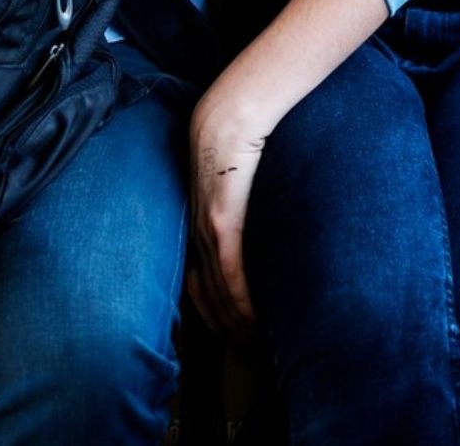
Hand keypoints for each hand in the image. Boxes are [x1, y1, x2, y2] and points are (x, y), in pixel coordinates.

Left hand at [185, 90, 268, 336]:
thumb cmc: (240, 135)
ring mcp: (207, 229)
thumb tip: (261, 212)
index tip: (230, 330)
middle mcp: (197, 231)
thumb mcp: (236, 175)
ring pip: (216, 292)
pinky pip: (229, 274)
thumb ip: (244, 198)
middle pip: (205, 295)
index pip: (199, 280)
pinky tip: (253, 321)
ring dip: (233, 323)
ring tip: (253, 343)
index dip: (212, 310)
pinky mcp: (222, 223)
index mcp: (199, 220)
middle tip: (245, 348)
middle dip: (223, 326)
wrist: (231, 111)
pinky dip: (240, 303)